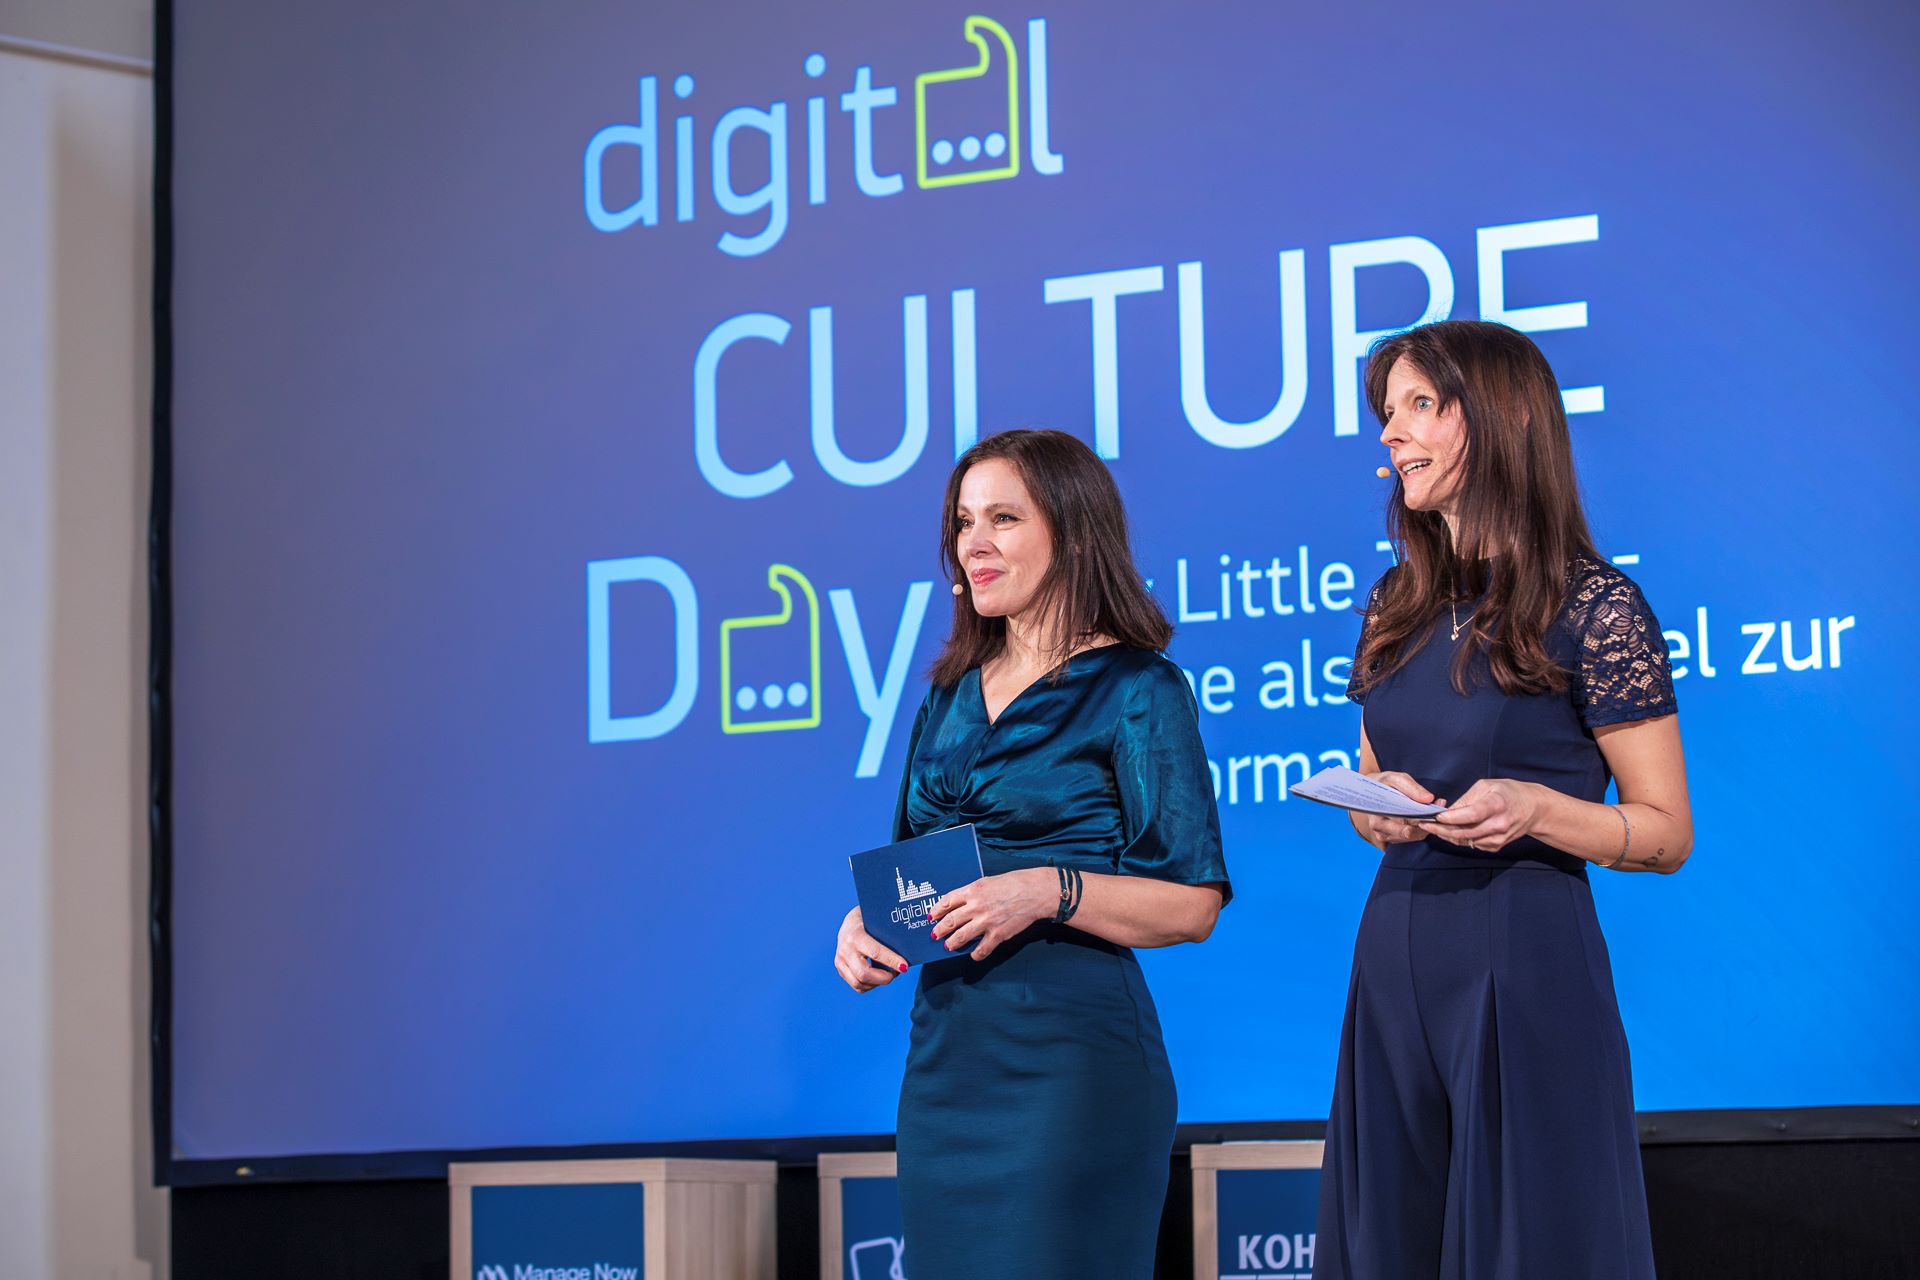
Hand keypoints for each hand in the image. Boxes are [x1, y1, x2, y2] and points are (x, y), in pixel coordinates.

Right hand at [834, 905, 907, 992]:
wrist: (849, 923)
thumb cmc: (870, 922)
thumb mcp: (877, 923)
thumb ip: (888, 936)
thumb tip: (907, 952)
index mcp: (855, 935)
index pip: (875, 952)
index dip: (891, 961)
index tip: (904, 966)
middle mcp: (845, 949)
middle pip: (864, 973)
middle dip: (884, 978)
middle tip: (898, 972)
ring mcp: (840, 960)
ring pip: (859, 983)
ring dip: (878, 983)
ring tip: (889, 975)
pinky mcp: (840, 969)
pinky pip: (856, 986)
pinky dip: (870, 985)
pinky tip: (878, 977)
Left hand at [928, 868, 1053, 960]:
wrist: (1034, 892)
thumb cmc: (1013, 883)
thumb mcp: (988, 881)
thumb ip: (973, 892)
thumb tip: (961, 903)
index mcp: (972, 890)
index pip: (947, 902)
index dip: (936, 910)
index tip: (932, 916)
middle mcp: (976, 906)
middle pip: (950, 921)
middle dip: (940, 930)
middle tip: (935, 934)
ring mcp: (986, 922)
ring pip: (960, 937)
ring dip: (952, 943)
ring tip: (948, 946)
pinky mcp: (997, 935)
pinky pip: (981, 949)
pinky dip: (975, 954)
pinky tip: (973, 954)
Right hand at [1362, 771, 1445, 846]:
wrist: (1371, 790)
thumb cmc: (1384, 784)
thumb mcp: (1396, 779)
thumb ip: (1412, 788)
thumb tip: (1429, 798)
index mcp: (1377, 817)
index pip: (1404, 823)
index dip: (1421, 817)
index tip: (1434, 810)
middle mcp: (1379, 830)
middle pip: (1409, 833)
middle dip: (1425, 823)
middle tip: (1436, 811)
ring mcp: (1385, 836)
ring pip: (1412, 837)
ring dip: (1424, 826)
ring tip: (1431, 813)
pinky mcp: (1391, 839)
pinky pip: (1411, 838)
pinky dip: (1420, 829)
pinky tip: (1423, 819)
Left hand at [1417, 778, 1541, 851]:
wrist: (1533, 809)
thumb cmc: (1508, 792)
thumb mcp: (1487, 786)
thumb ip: (1466, 799)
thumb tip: (1447, 812)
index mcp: (1497, 804)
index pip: (1472, 814)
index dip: (1453, 817)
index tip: (1437, 816)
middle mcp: (1499, 824)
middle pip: (1465, 831)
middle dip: (1441, 829)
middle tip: (1424, 825)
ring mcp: (1498, 838)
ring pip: (1466, 840)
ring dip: (1447, 836)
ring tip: (1431, 828)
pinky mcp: (1496, 846)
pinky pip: (1472, 844)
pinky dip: (1459, 839)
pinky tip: (1449, 832)